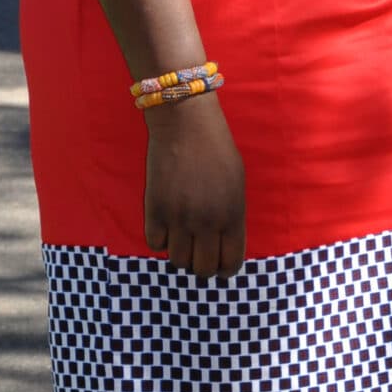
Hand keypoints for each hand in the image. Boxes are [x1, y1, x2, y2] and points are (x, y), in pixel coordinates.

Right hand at [143, 94, 246, 280]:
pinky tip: (166, 224)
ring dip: (180, 252)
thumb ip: (232, 216)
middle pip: (202, 269)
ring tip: (182, 235)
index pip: (230, 263)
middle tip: (199, 251)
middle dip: (202, 264)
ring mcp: (179, 217)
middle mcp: (207, 221)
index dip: (224, 268)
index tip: (219, 263)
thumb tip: (224, 244)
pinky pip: (155, 243)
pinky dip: (160, 239)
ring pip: (178, 260)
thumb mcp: (236, 184)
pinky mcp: (155, 208)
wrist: (185, 123)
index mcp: (232, 215)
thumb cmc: (215, 148)